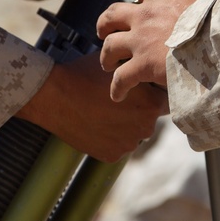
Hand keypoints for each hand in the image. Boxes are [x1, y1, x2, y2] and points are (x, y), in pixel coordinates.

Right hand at [15, 51, 167, 162]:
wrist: (55, 95)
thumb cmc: (86, 74)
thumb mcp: (119, 65)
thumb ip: (139, 72)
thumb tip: (150, 69)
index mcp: (152, 103)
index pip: (164, 99)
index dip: (151, 93)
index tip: (140, 90)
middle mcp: (146, 126)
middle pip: (149, 119)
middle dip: (138, 111)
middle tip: (117, 102)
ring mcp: (129, 144)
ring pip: (133, 134)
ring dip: (125, 126)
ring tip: (104, 113)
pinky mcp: (112, 155)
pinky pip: (117, 147)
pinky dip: (110, 139)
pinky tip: (96, 125)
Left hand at [96, 0, 203, 101]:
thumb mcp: (206, 2)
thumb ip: (193, 5)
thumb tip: (204, 7)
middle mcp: (145, 16)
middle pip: (110, 15)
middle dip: (104, 25)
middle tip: (105, 34)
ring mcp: (141, 41)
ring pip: (109, 47)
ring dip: (105, 56)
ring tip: (108, 65)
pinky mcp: (144, 66)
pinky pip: (121, 79)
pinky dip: (117, 88)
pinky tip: (118, 96)